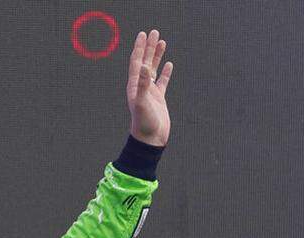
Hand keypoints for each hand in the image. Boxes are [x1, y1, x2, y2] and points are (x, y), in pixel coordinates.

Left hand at [126, 29, 173, 146]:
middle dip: (149, 47)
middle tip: (154, 32)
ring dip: (157, 56)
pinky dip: (165, 72)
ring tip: (162, 42)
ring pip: (154, 69)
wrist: (150, 140)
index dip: (139, 48)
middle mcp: (141, 86)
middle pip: (145, 61)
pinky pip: (162, 81)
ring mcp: (150, 92)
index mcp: (134, 85)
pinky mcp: (158, 98)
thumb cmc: (144, 123)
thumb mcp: (142, 102)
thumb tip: (145, 66)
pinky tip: (169, 63)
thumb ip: (143, 84)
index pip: (136, 62)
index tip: (143, 34)